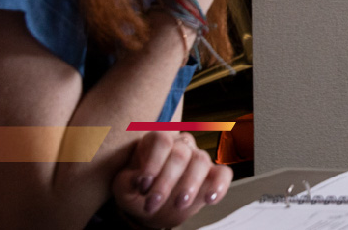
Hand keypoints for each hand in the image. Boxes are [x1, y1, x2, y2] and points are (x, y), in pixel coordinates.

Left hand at [113, 131, 231, 227]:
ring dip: (189, 184)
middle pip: (180, 153)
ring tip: (179, 204)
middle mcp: (180, 144)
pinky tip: (209, 199)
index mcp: (156, 141)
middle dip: (166, 181)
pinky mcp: (212, 174)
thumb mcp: (123, 189)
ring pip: (201, 160)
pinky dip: (220, 186)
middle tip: (153, 204)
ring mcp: (198, 158)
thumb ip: (127, 181)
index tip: (143, 186)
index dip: (153, 162)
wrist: (152, 208)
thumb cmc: (137, 192)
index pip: (161, 139)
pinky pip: (224, 173)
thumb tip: (138, 179)